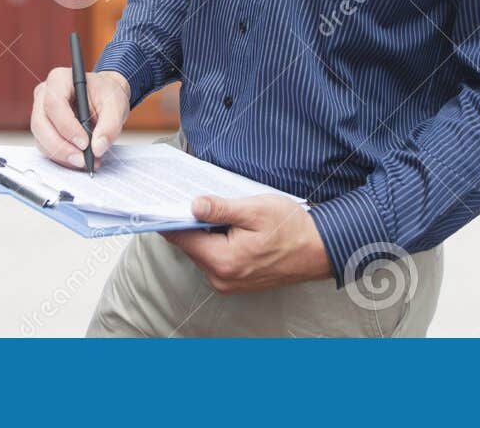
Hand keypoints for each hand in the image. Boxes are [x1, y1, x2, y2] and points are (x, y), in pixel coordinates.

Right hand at [30, 67, 129, 168]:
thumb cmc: (106, 94)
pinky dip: (61, 157)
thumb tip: (98, 147)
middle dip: (60, 146)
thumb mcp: (116, 105)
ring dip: (61, 155)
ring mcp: (40, 111)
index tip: (84, 143)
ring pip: (40, 138)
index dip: (67, 126)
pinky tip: (79, 160)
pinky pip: (45, 146)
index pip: (54, 104)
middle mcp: (44, 94)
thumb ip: (110, 125)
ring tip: (86, 161)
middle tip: (82, 160)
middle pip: (41, 123)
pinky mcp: (42, 128)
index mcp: (59, 79)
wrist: (104, 97)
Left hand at [162, 194, 332, 293]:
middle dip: (189, 222)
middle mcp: (222, 278)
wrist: (320, 250)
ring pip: (203, 252)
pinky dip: (216, 241)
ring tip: (213, 208)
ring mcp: (229, 283)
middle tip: (189, 196)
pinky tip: (226, 225)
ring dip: (204, 231)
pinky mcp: (237, 282)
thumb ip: (221, 209)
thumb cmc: (292, 228)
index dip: (169, 218)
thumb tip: (192, 205)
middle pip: (190, 245)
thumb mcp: (255, 209)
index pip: (181, 238)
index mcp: (223, 261)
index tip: (160, 201)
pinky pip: (216, 259)